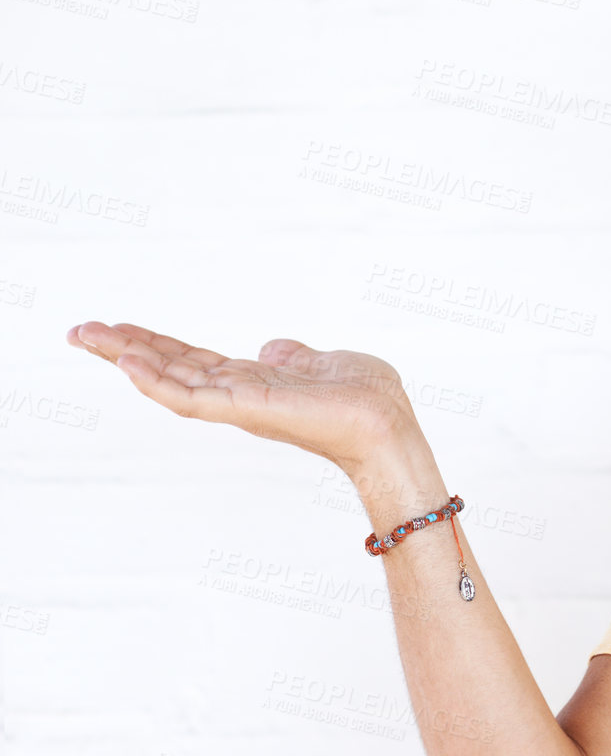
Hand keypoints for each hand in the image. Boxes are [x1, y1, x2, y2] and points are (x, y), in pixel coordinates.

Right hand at [66, 321, 418, 473]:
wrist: (389, 426)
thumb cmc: (369, 401)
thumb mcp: (325, 364)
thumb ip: (294, 358)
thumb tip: (271, 347)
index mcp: (254, 383)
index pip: (193, 363)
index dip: (155, 346)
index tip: (117, 329)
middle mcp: (239, 396)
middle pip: (171, 369)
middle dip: (124, 349)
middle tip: (77, 330)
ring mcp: (240, 405)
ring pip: (171, 381)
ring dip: (127, 359)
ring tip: (87, 336)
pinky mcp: (248, 411)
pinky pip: (193, 398)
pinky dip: (158, 382)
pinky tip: (128, 362)